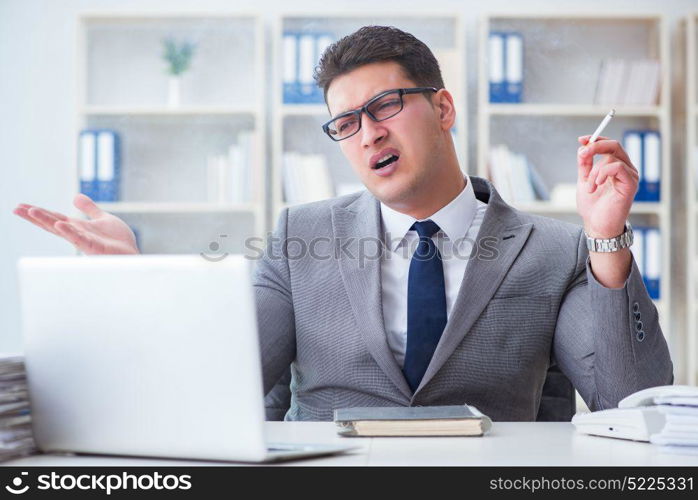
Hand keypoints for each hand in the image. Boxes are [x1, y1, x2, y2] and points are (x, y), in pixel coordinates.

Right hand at [13, 194, 139, 254]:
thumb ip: (89, 209)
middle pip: (52, 223)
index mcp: (78, 227)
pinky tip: (59, 224)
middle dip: (35, 216)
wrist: (132, 254)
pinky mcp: (95, 247)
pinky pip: (79, 240)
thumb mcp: (102, 218)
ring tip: (32, 211)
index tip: (20, 206)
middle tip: (17, 209)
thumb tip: (75, 196)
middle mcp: (77, 234)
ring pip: (62, 230)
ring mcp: (84, 241)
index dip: (38, 212)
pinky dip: (69, 232)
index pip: (54, 217)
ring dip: (46, 221)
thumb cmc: (117, 241)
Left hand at [576, 135, 638, 237]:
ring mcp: (630, 176)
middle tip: (582, 154)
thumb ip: (585, 164)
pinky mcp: (631, 184)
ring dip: (595, 170)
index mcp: (615, 166)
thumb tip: (582, 147)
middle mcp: (626, 168)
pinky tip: (596, 186)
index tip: (581, 140)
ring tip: (590, 186)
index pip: (609, 145)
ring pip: (612, 157)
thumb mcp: (584, 179)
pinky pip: (618, 167)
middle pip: (614, 145)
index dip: (596, 139)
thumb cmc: (592, 205)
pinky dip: (603, 174)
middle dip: (595, 146)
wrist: (597, 225)